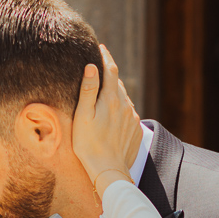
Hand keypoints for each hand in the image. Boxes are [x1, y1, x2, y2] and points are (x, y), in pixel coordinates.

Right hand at [71, 45, 141, 191]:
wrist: (108, 170)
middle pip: (118, 83)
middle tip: (100, 68)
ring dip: (115, 93)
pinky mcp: (135, 130)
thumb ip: (88, 90)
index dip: (106, 57)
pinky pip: (128, 114)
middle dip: (110, 74)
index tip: (101, 47)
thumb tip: (92, 66)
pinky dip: (120, 109)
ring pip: (124, 99)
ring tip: (104, 94)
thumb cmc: (89, 144)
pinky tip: (111, 117)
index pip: (111, 70)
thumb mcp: (83, 116)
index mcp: (111, 99)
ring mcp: (132, 118)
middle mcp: (126, 106)